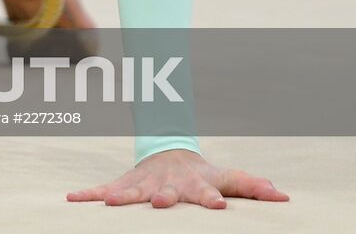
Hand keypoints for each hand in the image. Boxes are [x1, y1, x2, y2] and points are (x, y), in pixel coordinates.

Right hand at [68, 149, 288, 208]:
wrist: (167, 151)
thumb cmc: (202, 174)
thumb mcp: (226, 177)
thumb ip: (251, 186)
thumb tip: (284, 196)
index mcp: (194, 184)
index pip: (205, 191)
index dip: (211, 197)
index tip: (217, 204)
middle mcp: (167, 184)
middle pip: (165, 192)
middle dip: (162, 198)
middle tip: (160, 203)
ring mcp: (144, 183)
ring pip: (131, 191)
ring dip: (120, 197)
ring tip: (108, 203)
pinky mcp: (125, 185)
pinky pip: (103, 189)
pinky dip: (87, 195)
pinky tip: (71, 200)